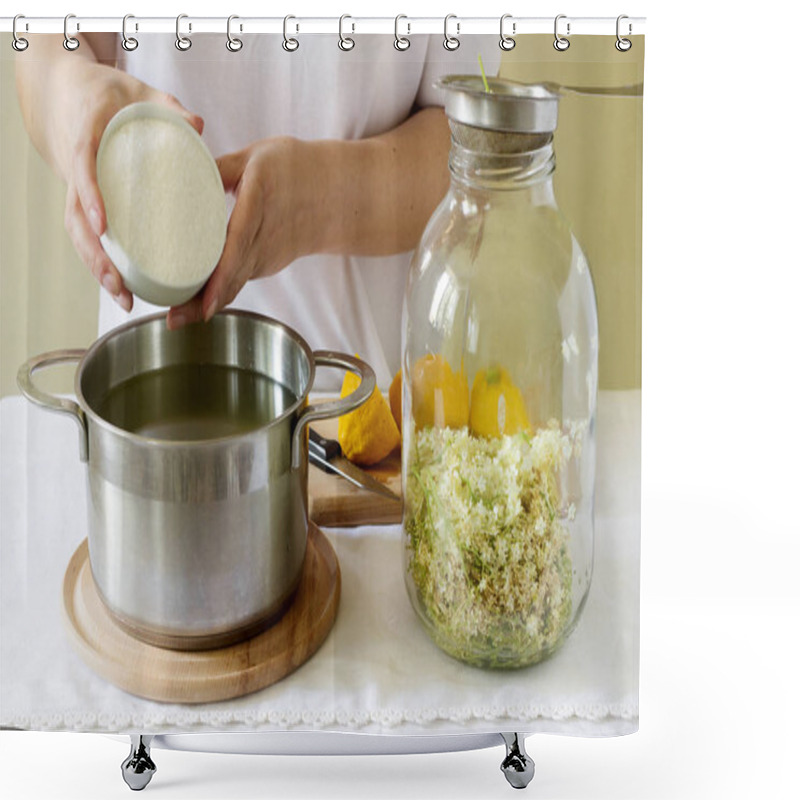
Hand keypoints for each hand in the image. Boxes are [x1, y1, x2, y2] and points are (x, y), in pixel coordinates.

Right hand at [53, 59, 203, 311]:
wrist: (72, 93)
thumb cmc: (111, 95)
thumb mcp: (141, 92)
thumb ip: (170, 107)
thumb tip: (198, 126)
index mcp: (87, 133)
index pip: (84, 166)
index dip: (91, 196)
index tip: (103, 224)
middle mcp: (76, 166)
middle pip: (76, 215)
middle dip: (95, 253)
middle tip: (119, 282)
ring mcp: (75, 187)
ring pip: (77, 232)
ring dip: (96, 266)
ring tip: (123, 296)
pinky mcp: (82, 202)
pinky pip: (85, 235)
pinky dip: (100, 261)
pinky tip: (121, 286)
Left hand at [167, 136, 317, 328]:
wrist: (335, 194)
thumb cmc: (296, 170)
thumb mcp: (257, 156)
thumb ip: (219, 167)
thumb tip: (178, 173)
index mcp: (259, 202)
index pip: (238, 244)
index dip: (221, 275)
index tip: (206, 299)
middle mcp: (265, 238)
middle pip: (232, 276)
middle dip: (202, 301)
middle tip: (174, 318)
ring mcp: (267, 257)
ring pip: (234, 285)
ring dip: (206, 303)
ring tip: (177, 317)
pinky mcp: (265, 265)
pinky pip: (237, 282)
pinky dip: (217, 294)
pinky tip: (194, 303)